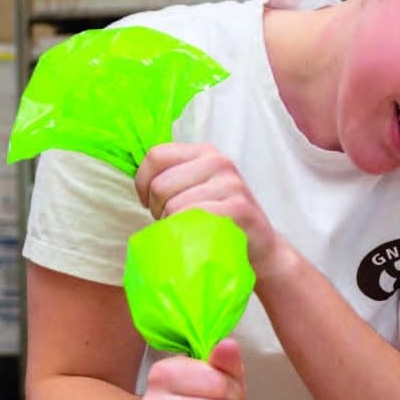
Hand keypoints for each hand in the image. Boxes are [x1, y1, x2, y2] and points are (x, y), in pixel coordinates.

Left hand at [135, 142, 290, 278]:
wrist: (261, 247)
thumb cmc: (219, 220)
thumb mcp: (197, 189)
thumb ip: (173, 177)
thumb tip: (138, 180)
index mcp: (204, 152)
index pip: (156, 156)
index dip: (142, 183)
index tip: (147, 202)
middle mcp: (218, 162)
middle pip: (160, 184)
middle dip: (156, 210)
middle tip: (170, 223)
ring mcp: (231, 184)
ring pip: (174, 205)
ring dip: (171, 226)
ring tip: (185, 231)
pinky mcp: (239, 208)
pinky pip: (194, 218)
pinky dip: (187, 233)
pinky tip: (197, 239)